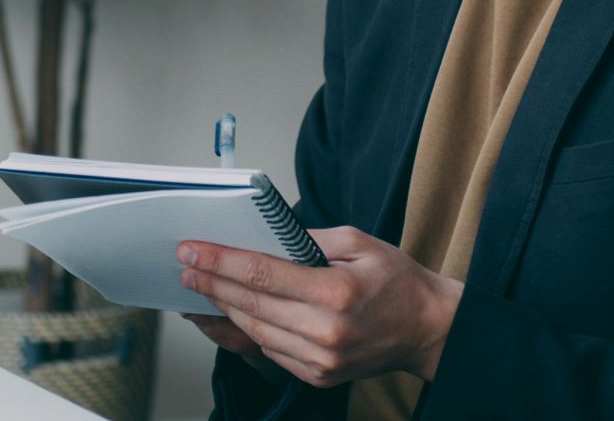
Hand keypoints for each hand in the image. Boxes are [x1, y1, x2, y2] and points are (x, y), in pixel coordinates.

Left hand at [177, 227, 463, 388]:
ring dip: (222, 308)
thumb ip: (308, 239)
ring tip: (200, 287)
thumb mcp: (358, 242)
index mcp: (336, 291)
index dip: (220, 261)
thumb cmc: (397, 282)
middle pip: (251, 304)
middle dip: (211, 283)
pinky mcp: (318, 375)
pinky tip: (230, 312)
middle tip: (185, 266)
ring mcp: (321, 359)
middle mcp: (325, 330)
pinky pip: (270, 350)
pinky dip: (247, 330)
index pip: (261, 274)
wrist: (427, 330)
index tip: (191, 251)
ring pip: (254, 330)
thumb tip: (263, 236)